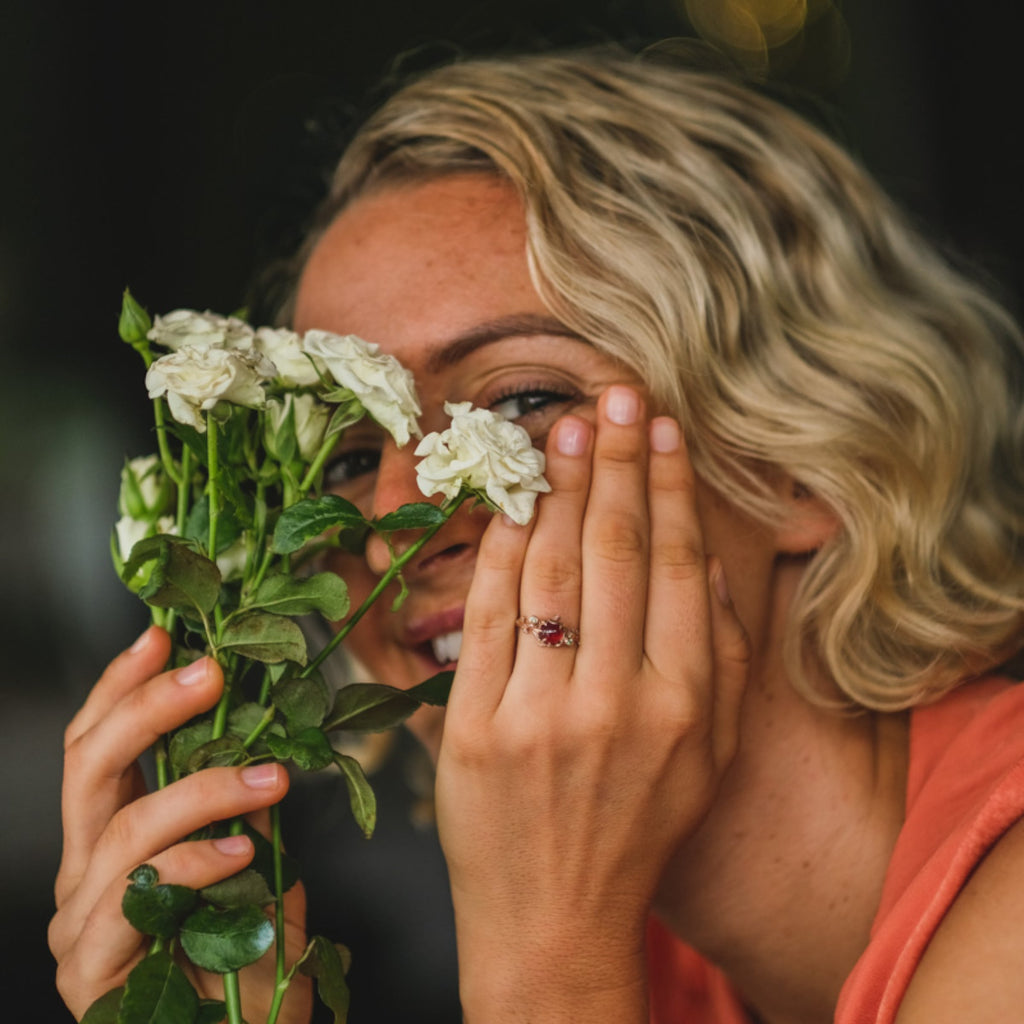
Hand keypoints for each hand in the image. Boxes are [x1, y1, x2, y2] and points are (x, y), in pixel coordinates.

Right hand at [48, 627, 310, 1021]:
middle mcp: (86, 873)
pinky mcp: (91, 971)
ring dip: (203, 788)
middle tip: (209, 672)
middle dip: (147, 707)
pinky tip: (243, 851)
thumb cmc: (253, 967)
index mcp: (116, 839)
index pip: (99, 748)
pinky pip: (138, 896)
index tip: (160, 635)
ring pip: (123, 826)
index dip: (123, 687)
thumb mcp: (259, 866)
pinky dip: (195, 862)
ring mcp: (80, 923)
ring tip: (269, 779)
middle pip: (87, 767)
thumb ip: (247, 810)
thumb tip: (266, 740)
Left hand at [435, 386, 749, 1020]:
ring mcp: (539, 716)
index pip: (675, 568)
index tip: (661, 428)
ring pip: (550, 573)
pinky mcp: (473, 728)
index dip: (668, 488)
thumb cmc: (638, 831)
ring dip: (559, 491)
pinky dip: (498, 550)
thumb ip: (721, 661)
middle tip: (613, 396)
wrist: (555, 922)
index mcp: (682, 707)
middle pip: (616, 555)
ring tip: (564, 429)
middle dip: (615, 464)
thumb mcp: (708, 757)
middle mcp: (616, 705)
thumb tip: (705, 563)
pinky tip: (511, 501)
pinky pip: (485, 617)